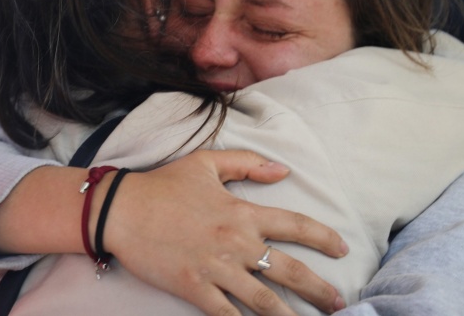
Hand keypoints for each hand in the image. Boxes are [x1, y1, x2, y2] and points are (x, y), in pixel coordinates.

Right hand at [101, 149, 346, 315]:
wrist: (121, 210)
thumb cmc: (162, 185)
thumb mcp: (206, 163)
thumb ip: (247, 164)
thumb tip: (283, 170)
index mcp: (242, 212)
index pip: (295, 225)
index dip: (324, 238)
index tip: (342, 249)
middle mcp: (236, 243)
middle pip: (290, 271)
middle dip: (320, 290)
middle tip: (339, 304)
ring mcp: (216, 268)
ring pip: (265, 301)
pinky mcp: (195, 288)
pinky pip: (228, 315)